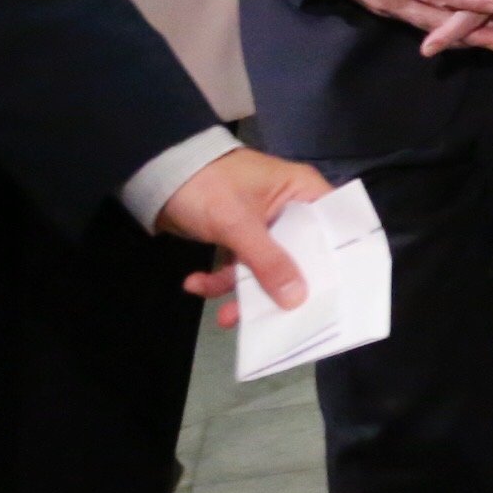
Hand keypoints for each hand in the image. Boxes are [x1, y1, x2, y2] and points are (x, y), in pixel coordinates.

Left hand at [155, 146, 330, 318]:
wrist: (157, 174)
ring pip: (267, 268)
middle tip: (271, 318)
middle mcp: (290, 209)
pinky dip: (220, 280)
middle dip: (278, 288)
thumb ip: (268, 261)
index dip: (335, 260)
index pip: (333, 226)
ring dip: (242, 292)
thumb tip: (297, 299)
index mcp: (302, 191)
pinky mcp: (240, 238)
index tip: (334, 293)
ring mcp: (265, 226)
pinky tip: (196, 283)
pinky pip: (241, 267)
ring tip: (224, 316)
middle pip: (300, 256)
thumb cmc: (208, 185)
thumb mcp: (237, 223)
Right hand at [326, 0, 492, 52]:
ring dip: (458, 38)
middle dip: (467, 31)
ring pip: (427, 28)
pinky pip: (419, 25)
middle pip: (434, 20)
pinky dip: (442, 32)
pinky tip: (463, 37)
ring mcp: (388, 9)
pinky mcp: (388, 12)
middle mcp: (390, 0)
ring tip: (489, 43)